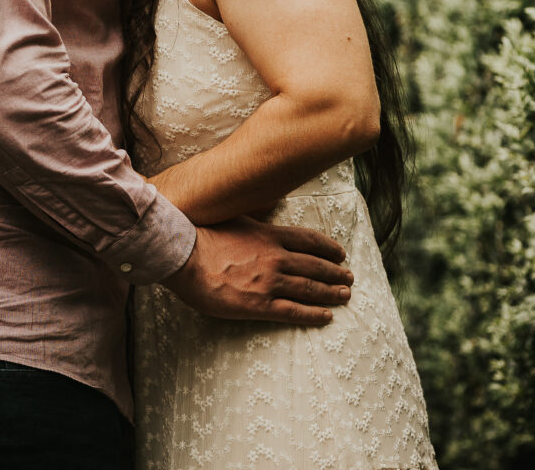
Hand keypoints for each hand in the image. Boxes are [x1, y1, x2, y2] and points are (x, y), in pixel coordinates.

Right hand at [161, 217, 352, 325]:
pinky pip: (294, 312)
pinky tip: (327, 317)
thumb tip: (265, 217)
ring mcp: (269, 282)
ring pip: (310, 289)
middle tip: (349, 278)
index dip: (329, 248)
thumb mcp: (236, 218)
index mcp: (270, 235)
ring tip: (345, 295)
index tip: (341, 254)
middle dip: (336, 273)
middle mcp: (276, 258)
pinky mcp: (259, 305)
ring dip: (331, 293)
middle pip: (315, 265)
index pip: (310, 241)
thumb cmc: (204, 236)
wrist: (185, 256)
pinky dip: (313, 314)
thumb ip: (256, 222)